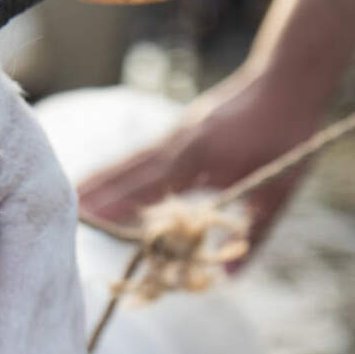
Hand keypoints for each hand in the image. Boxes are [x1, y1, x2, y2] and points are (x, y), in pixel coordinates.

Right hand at [78, 64, 318, 262]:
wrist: (287, 77)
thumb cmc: (290, 130)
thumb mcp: (283, 185)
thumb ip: (256, 230)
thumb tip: (228, 276)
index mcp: (202, 153)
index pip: (152, 186)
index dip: (121, 206)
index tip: (92, 222)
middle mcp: (181, 142)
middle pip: (129, 173)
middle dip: (97, 196)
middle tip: (64, 216)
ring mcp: (178, 134)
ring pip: (129, 161)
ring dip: (99, 181)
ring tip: (68, 199)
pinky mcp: (180, 130)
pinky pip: (140, 154)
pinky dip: (116, 168)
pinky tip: (101, 180)